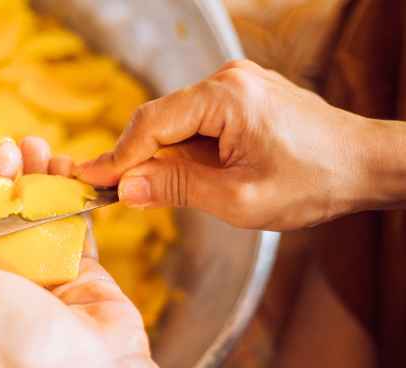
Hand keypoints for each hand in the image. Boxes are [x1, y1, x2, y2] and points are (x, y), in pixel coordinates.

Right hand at [77, 59, 404, 229]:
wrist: (365, 165)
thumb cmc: (313, 182)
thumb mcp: (238, 199)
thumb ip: (177, 189)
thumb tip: (125, 187)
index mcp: (227, 98)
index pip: (151, 123)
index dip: (116, 156)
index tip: (89, 181)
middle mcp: (228, 80)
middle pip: (159, 119)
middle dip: (134, 157)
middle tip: (108, 191)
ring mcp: (236, 86)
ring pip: (176, 122)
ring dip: (161, 157)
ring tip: (149, 191)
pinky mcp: (241, 98)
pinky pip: (196, 123)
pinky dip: (182, 151)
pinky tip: (183, 176)